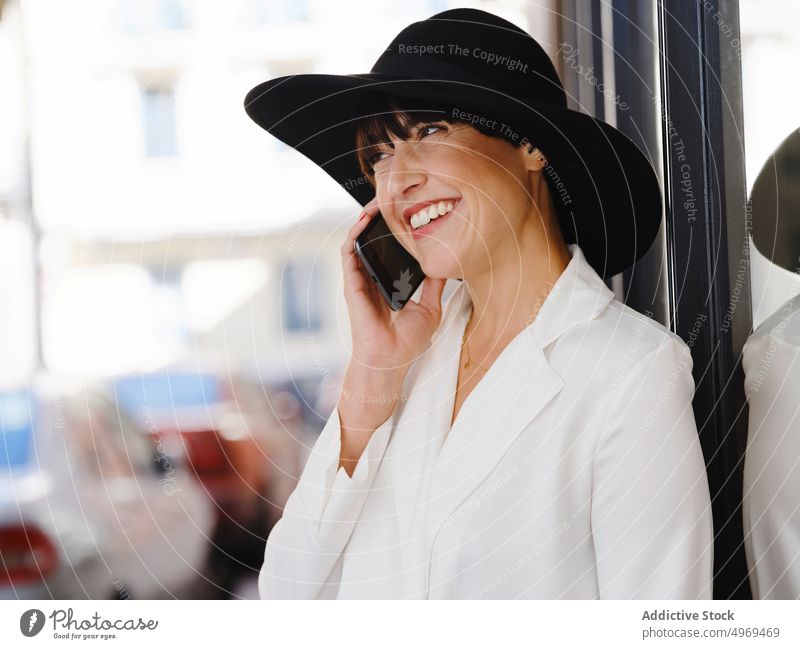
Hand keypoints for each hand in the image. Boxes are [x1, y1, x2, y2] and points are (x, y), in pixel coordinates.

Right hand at [341, 198, 446, 372]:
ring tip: (376, 200)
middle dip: (379, 216)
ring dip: (364, 218)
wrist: (390, 361)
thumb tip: (447, 264)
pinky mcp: (352, 283)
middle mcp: (373, 277)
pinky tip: (363, 220)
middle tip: (392, 196)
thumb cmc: (406, 342)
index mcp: (390, 281)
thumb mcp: (430, 307)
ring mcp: (361, 279)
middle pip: (373, 239)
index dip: (395, 227)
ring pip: (358, 240)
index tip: (408, 209)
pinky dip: (354, 234)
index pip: (391, 247)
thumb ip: (435, 285)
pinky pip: (348, 253)